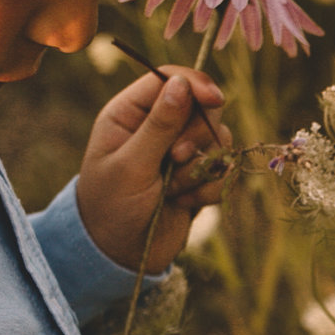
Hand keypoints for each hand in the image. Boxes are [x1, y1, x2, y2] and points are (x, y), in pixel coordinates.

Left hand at [77, 66, 230, 272]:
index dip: (196, 85)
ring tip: (173, 189)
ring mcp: (180, 152)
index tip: (215, 100)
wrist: (118, 254)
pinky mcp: (197, 177)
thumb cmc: (111, 206)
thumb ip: (158, 124)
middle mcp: (157, 127)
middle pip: (202, 108)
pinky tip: (184, 204)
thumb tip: (182, 83)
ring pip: (218, 140)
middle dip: (196, 137)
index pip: (171, 80)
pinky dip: (209, 189)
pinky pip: (223, 171)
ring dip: (201, 168)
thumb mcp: (130, 164)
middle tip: (175, 160)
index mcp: (130, 113)